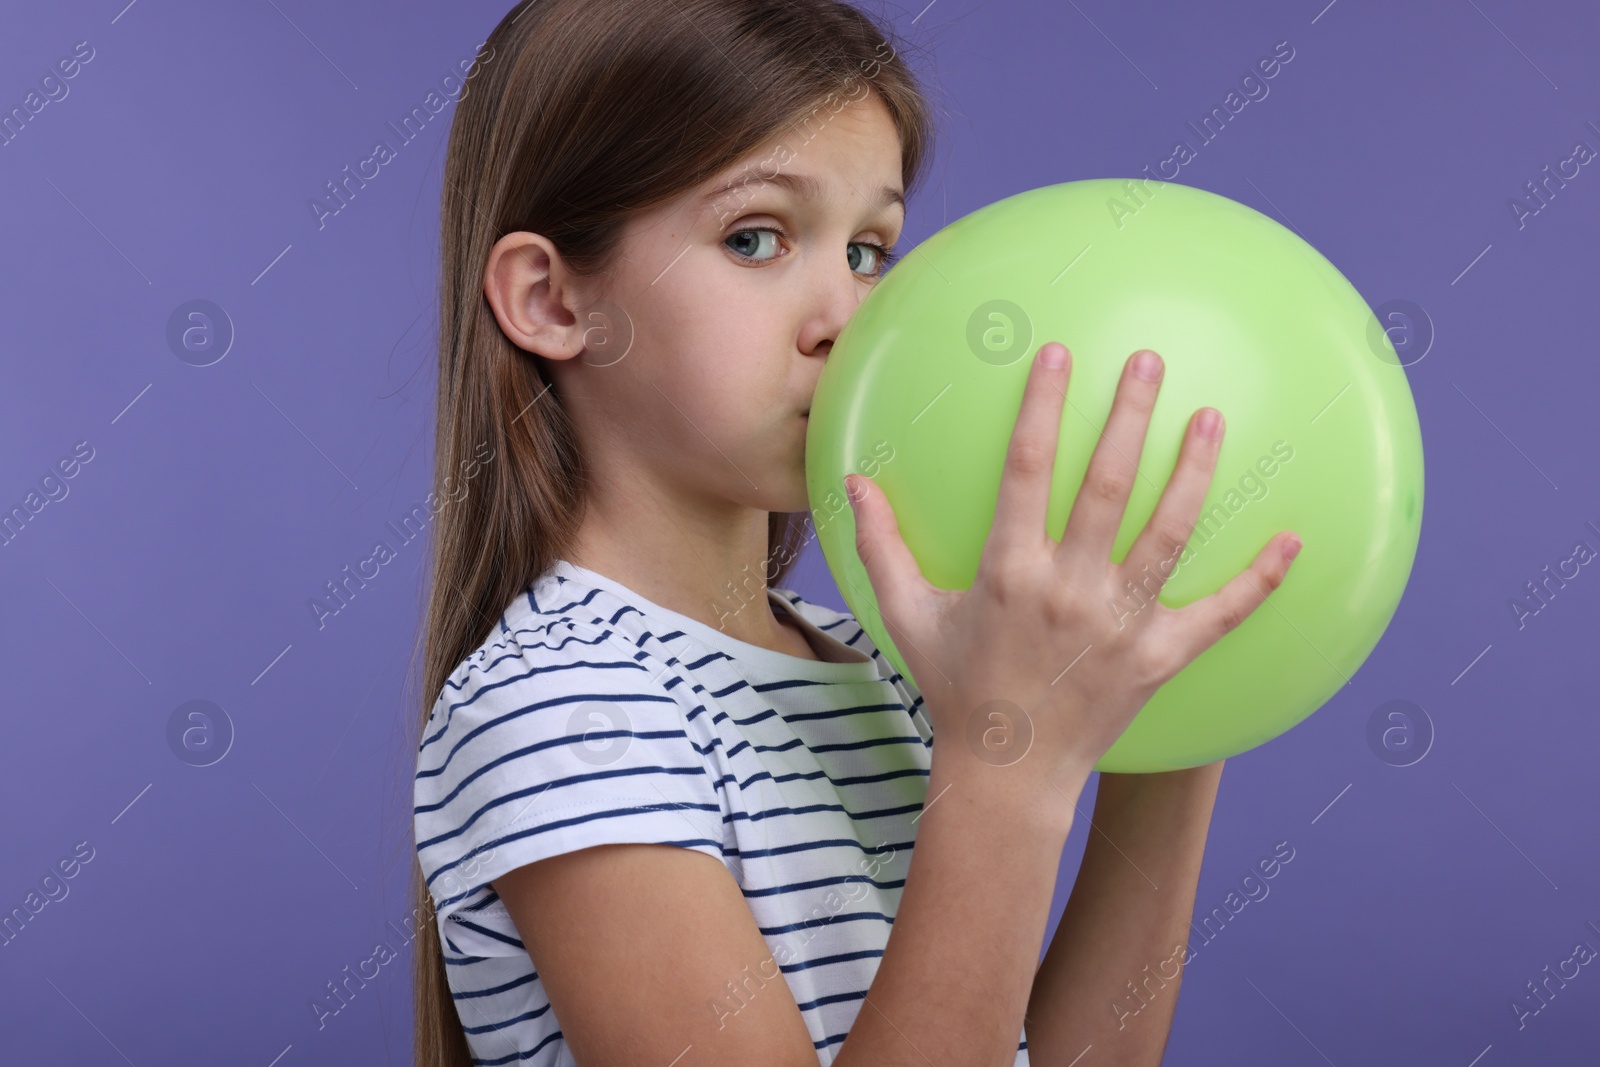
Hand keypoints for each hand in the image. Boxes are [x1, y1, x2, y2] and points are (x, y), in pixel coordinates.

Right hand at [844, 343, 1299, 787]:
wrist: (1007, 774)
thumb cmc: (956, 687)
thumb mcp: (906, 615)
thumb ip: (881, 545)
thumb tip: (853, 480)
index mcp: (1008, 572)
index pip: (1026, 471)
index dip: (1043, 409)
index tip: (1060, 355)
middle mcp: (1066, 591)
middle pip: (1106, 487)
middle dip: (1129, 417)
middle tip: (1149, 361)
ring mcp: (1118, 626)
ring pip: (1165, 535)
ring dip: (1190, 473)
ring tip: (1210, 417)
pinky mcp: (1158, 660)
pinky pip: (1217, 616)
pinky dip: (1257, 581)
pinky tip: (1292, 539)